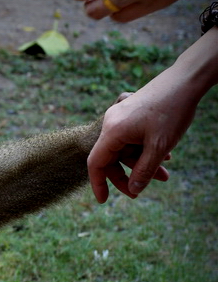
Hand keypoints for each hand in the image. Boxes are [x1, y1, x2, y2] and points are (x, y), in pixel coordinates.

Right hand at [87, 68, 205, 203]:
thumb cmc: (172, 111)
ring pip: (125, 148)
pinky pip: (132, 138)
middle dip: (128, 175)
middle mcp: (112, 122)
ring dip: (142, 163)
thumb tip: (133, 189)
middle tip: (140, 191)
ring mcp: (121, 117)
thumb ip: (144, 171)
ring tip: (164, 173)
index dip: (98, 183)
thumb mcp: (159, 147)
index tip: (103, 201)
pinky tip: (164, 155)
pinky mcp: (131, 113)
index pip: (96, 163)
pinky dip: (144, 149)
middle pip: (111, 157)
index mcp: (112, 130)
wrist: (185, 81)